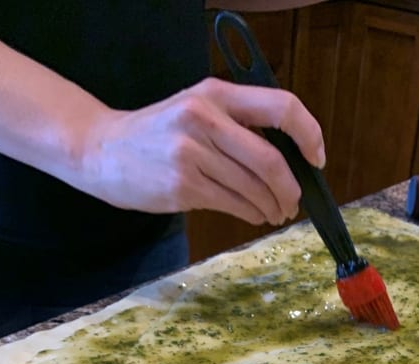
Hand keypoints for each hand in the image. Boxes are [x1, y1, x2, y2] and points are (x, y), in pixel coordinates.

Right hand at [78, 77, 325, 225]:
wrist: (102, 150)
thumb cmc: (159, 134)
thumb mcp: (197, 110)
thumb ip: (239, 125)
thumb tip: (291, 160)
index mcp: (216, 93)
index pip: (282, 106)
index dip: (309, 135)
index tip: (316, 159)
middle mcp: (205, 118)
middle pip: (271, 160)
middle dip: (290, 189)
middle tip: (293, 203)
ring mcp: (191, 153)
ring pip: (254, 188)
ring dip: (272, 207)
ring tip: (274, 213)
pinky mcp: (182, 186)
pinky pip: (234, 204)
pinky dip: (251, 214)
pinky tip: (254, 216)